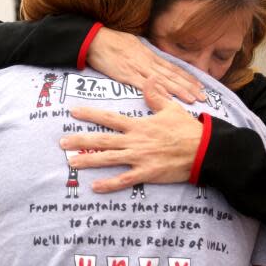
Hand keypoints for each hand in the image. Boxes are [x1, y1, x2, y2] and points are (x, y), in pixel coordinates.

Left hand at [59, 77, 202, 192]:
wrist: (204, 150)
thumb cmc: (187, 130)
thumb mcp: (171, 108)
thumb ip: (156, 95)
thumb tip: (149, 78)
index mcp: (138, 125)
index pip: (109, 118)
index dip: (90, 114)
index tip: (73, 112)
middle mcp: (134, 141)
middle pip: (102, 140)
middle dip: (80, 140)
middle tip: (61, 142)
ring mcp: (139, 158)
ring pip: (108, 159)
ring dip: (88, 161)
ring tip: (71, 162)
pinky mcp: (146, 173)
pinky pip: (124, 180)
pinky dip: (109, 184)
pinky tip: (94, 187)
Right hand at [87, 27, 205, 102]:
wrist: (94, 39)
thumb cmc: (111, 40)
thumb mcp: (132, 44)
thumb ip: (144, 53)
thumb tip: (152, 58)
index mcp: (149, 54)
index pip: (173, 67)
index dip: (187, 77)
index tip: (200, 85)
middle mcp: (148, 61)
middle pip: (172, 75)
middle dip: (189, 86)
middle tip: (203, 97)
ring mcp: (138, 68)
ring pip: (163, 81)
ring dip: (179, 90)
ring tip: (192, 99)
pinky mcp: (126, 75)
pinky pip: (146, 85)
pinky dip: (158, 92)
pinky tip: (168, 99)